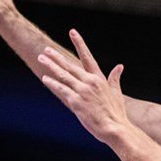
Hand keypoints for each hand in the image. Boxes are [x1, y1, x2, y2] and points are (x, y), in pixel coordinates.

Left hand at [38, 29, 130, 144]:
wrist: (115, 128)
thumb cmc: (116, 113)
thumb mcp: (117, 93)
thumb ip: (115, 78)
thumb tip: (119, 66)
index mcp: (99, 78)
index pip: (87, 57)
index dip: (79, 43)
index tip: (73, 32)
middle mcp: (90, 82)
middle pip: (70, 65)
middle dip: (56, 57)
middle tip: (46, 50)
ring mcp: (82, 91)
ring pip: (63, 75)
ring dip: (51, 66)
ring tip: (41, 59)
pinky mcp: (76, 102)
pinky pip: (61, 89)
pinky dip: (52, 83)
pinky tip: (45, 78)